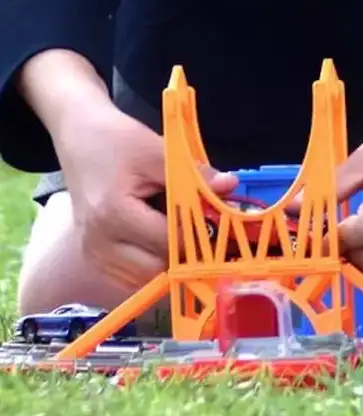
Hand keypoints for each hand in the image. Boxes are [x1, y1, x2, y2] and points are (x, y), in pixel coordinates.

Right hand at [19, 48, 235, 293]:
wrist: (80, 136)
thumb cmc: (116, 139)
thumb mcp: (156, 149)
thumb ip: (193, 173)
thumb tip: (230, 186)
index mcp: (113, 214)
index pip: (168, 241)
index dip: (198, 233)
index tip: (219, 221)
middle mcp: (98, 242)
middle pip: (156, 268)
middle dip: (185, 252)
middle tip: (204, 229)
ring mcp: (92, 254)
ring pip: (143, 279)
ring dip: (167, 261)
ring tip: (180, 232)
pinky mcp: (92, 257)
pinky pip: (129, 277)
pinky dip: (150, 265)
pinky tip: (160, 241)